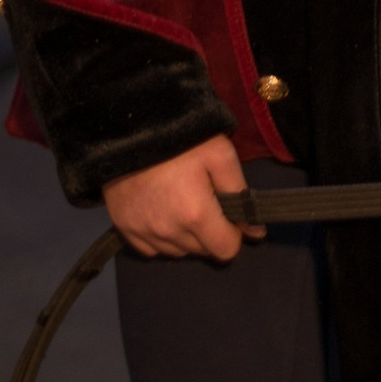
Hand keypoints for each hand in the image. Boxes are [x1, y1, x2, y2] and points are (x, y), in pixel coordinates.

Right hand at [103, 134, 251, 260]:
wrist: (128, 129)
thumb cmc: (181, 138)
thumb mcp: (220, 154)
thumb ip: (241, 194)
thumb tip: (256, 232)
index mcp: (195, 215)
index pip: (226, 250)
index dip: (233, 233)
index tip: (228, 215)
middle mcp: (169, 232)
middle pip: (202, 251)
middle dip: (210, 232)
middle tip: (204, 200)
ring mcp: (143, 233)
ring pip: (178, 251)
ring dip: (185, 236)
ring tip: (181, 203)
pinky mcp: (124, 229)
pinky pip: (151, 249)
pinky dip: (161, 237)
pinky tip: (161, 212)